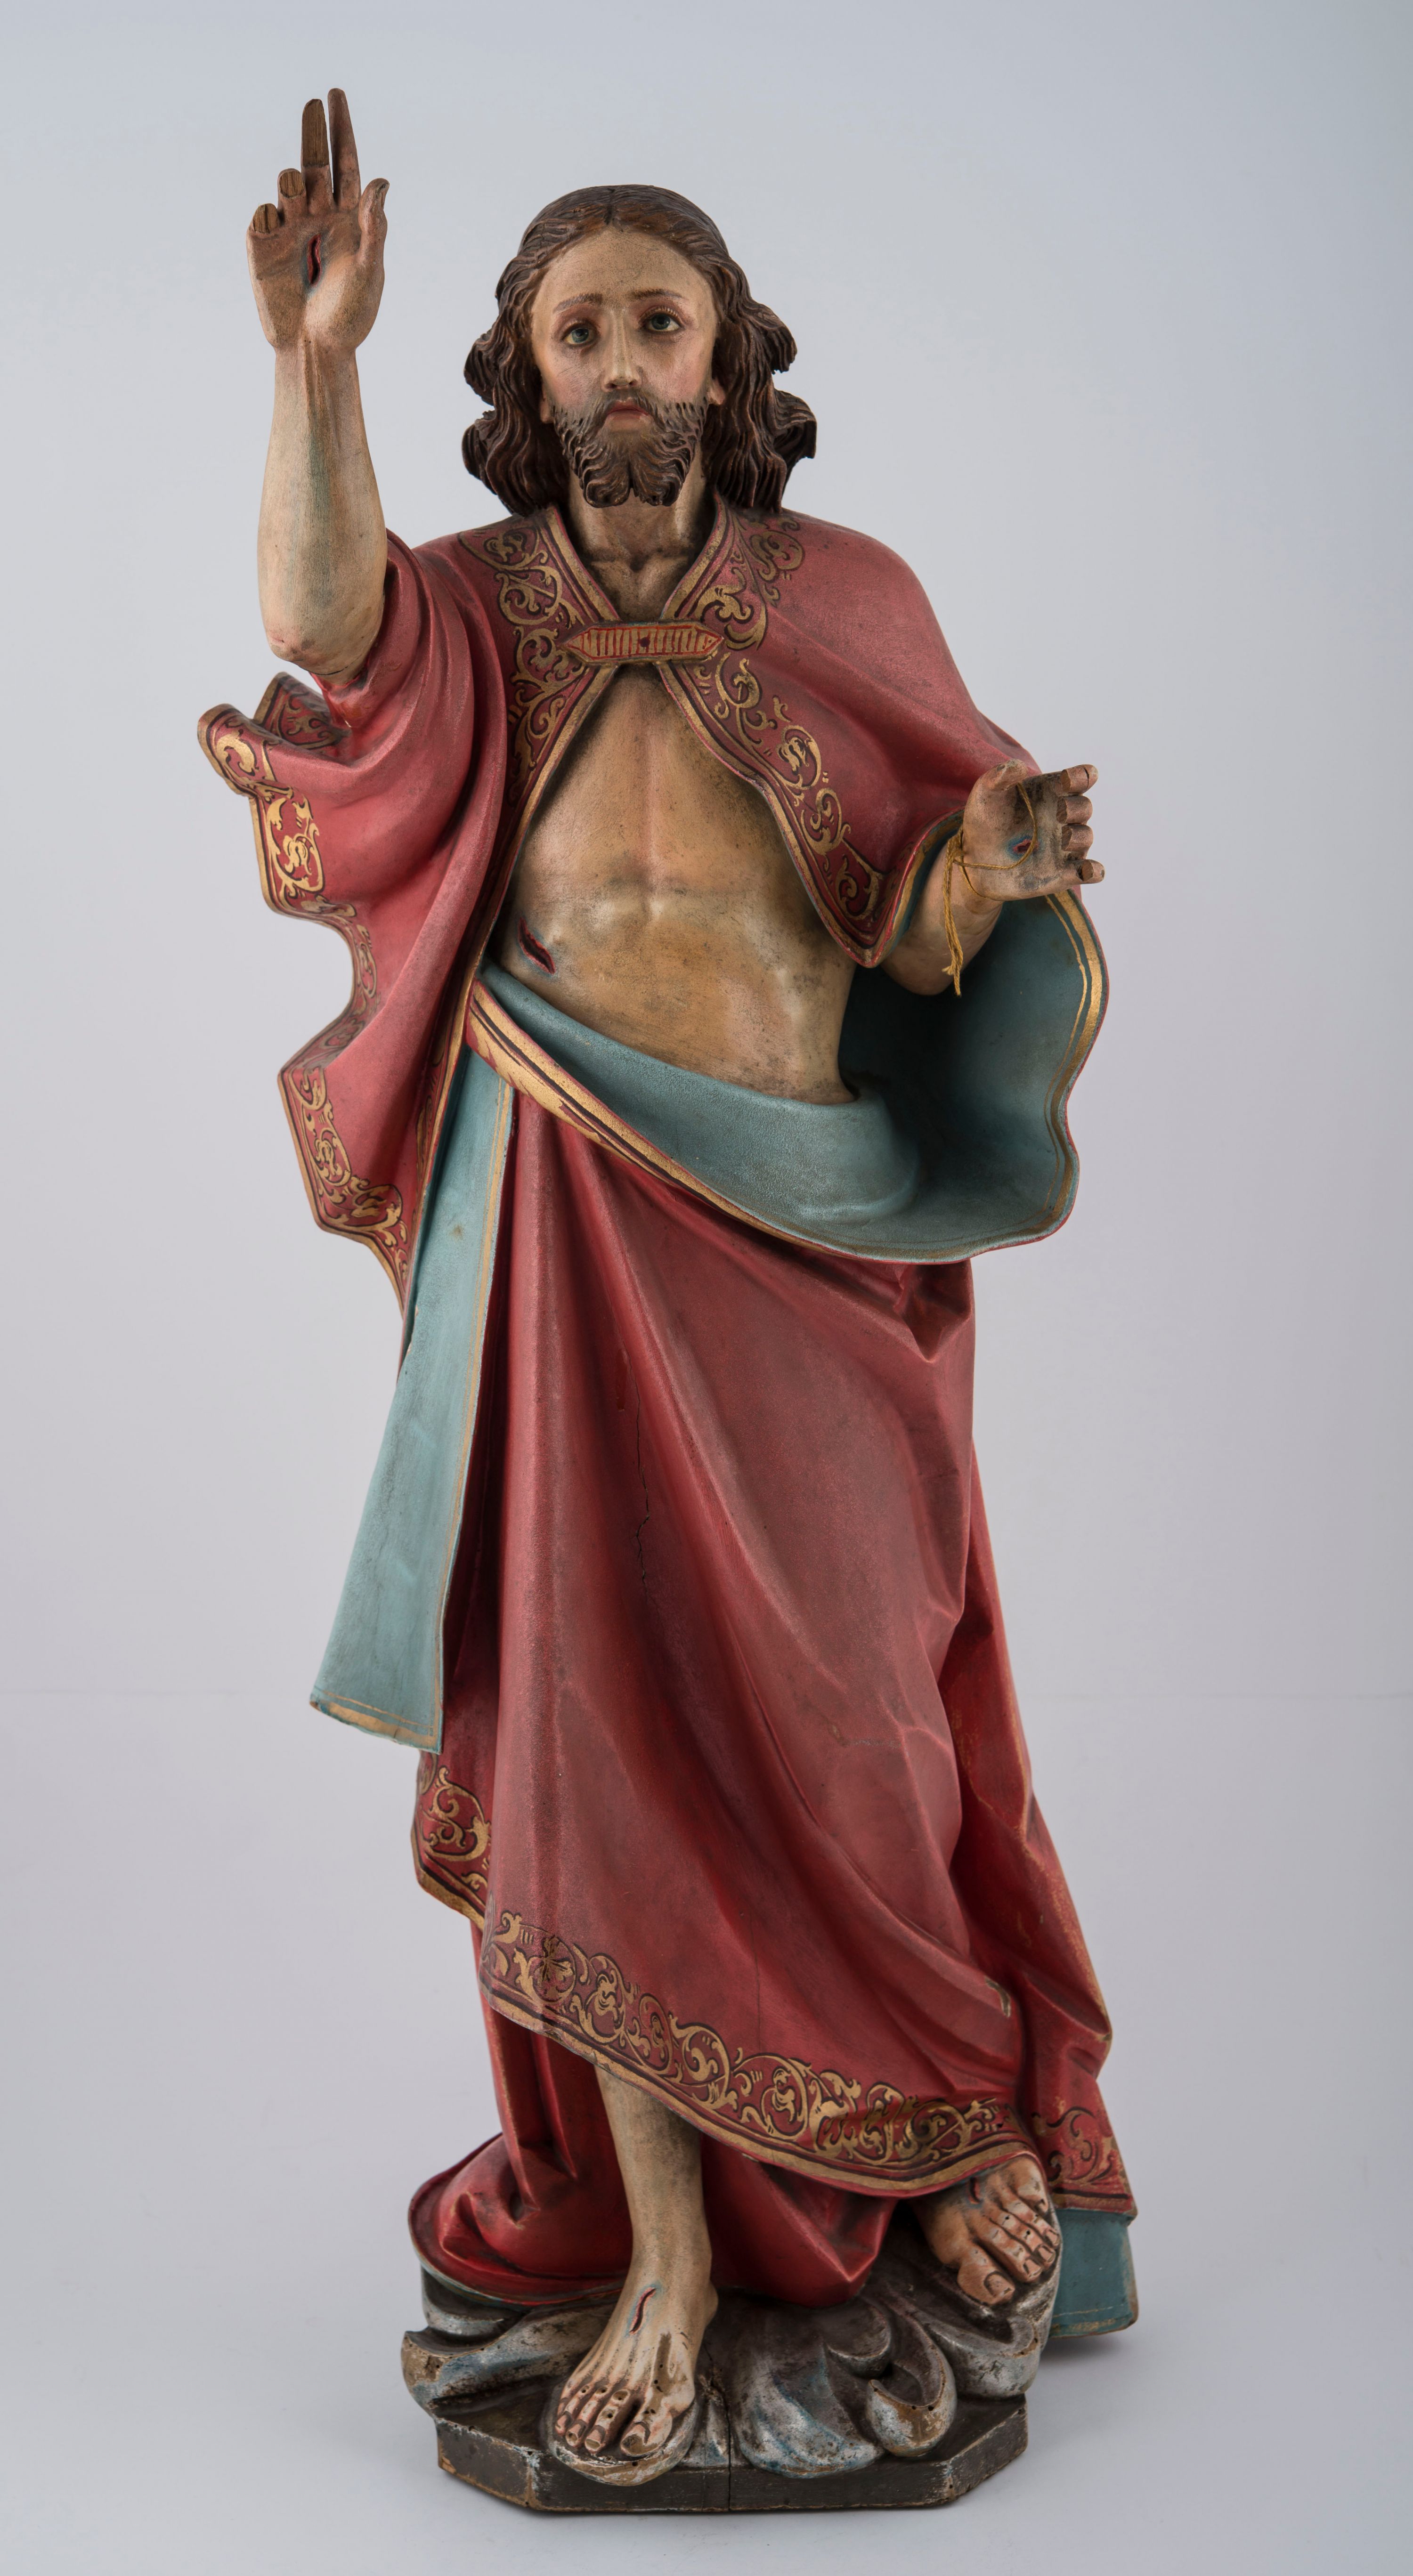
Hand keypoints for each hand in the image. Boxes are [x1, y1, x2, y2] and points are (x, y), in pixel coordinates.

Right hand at [248, 92, 387, 355]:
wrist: (314, 349)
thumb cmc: (349, 317)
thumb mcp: (370, 271)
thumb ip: (374, 227)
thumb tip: (381, 181)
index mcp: (348, 220)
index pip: (345, 165)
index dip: (341, 131)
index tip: (336, 95)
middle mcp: (318, 217)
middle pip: (314, 162)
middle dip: (314, 130)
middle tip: (316, 100)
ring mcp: (288, 228)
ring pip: (287, 182)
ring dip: (292, 181)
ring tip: (296, 197)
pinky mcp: (262, 243)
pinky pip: (262, 211)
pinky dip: (269, 212)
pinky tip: (276, 231)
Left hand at [958, 759, 1101, 903]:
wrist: (974, 858)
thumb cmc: (985, 820)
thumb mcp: (986, 794)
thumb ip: (999, 777)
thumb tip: (1018, 766)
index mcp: (1052, 792)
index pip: (1079, 779)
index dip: (1082, 776)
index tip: (1068, 779)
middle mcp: (1063, 817)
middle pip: (1084, 808)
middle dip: (1077, 808)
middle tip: (1061, 811)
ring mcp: (1065, 846)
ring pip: (1086, 837)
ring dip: (1080, 836)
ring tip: (1065, 838)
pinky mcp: (1062, 874)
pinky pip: (1088, 873)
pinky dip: (1093, 871)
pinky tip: (1089, 870)